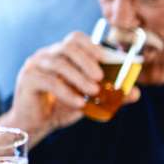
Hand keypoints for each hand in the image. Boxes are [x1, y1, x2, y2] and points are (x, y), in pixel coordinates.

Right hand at [7, 32, 138, 140]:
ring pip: (59, 63)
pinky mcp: (27, 80)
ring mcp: (34, 66)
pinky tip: (79, 103)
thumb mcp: (88, 99)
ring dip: (79, 77)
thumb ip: (109, 94)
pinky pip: (49, 81)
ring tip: (93, 91)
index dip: (92, 45)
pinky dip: (67, 92)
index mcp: (61, 54)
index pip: (75, 39)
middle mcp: (46, 55)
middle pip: (67, 47)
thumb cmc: (62, 107)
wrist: (36, 124)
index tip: (105, 58)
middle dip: (87, 60)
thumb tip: (135, 93)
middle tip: (100, 77)